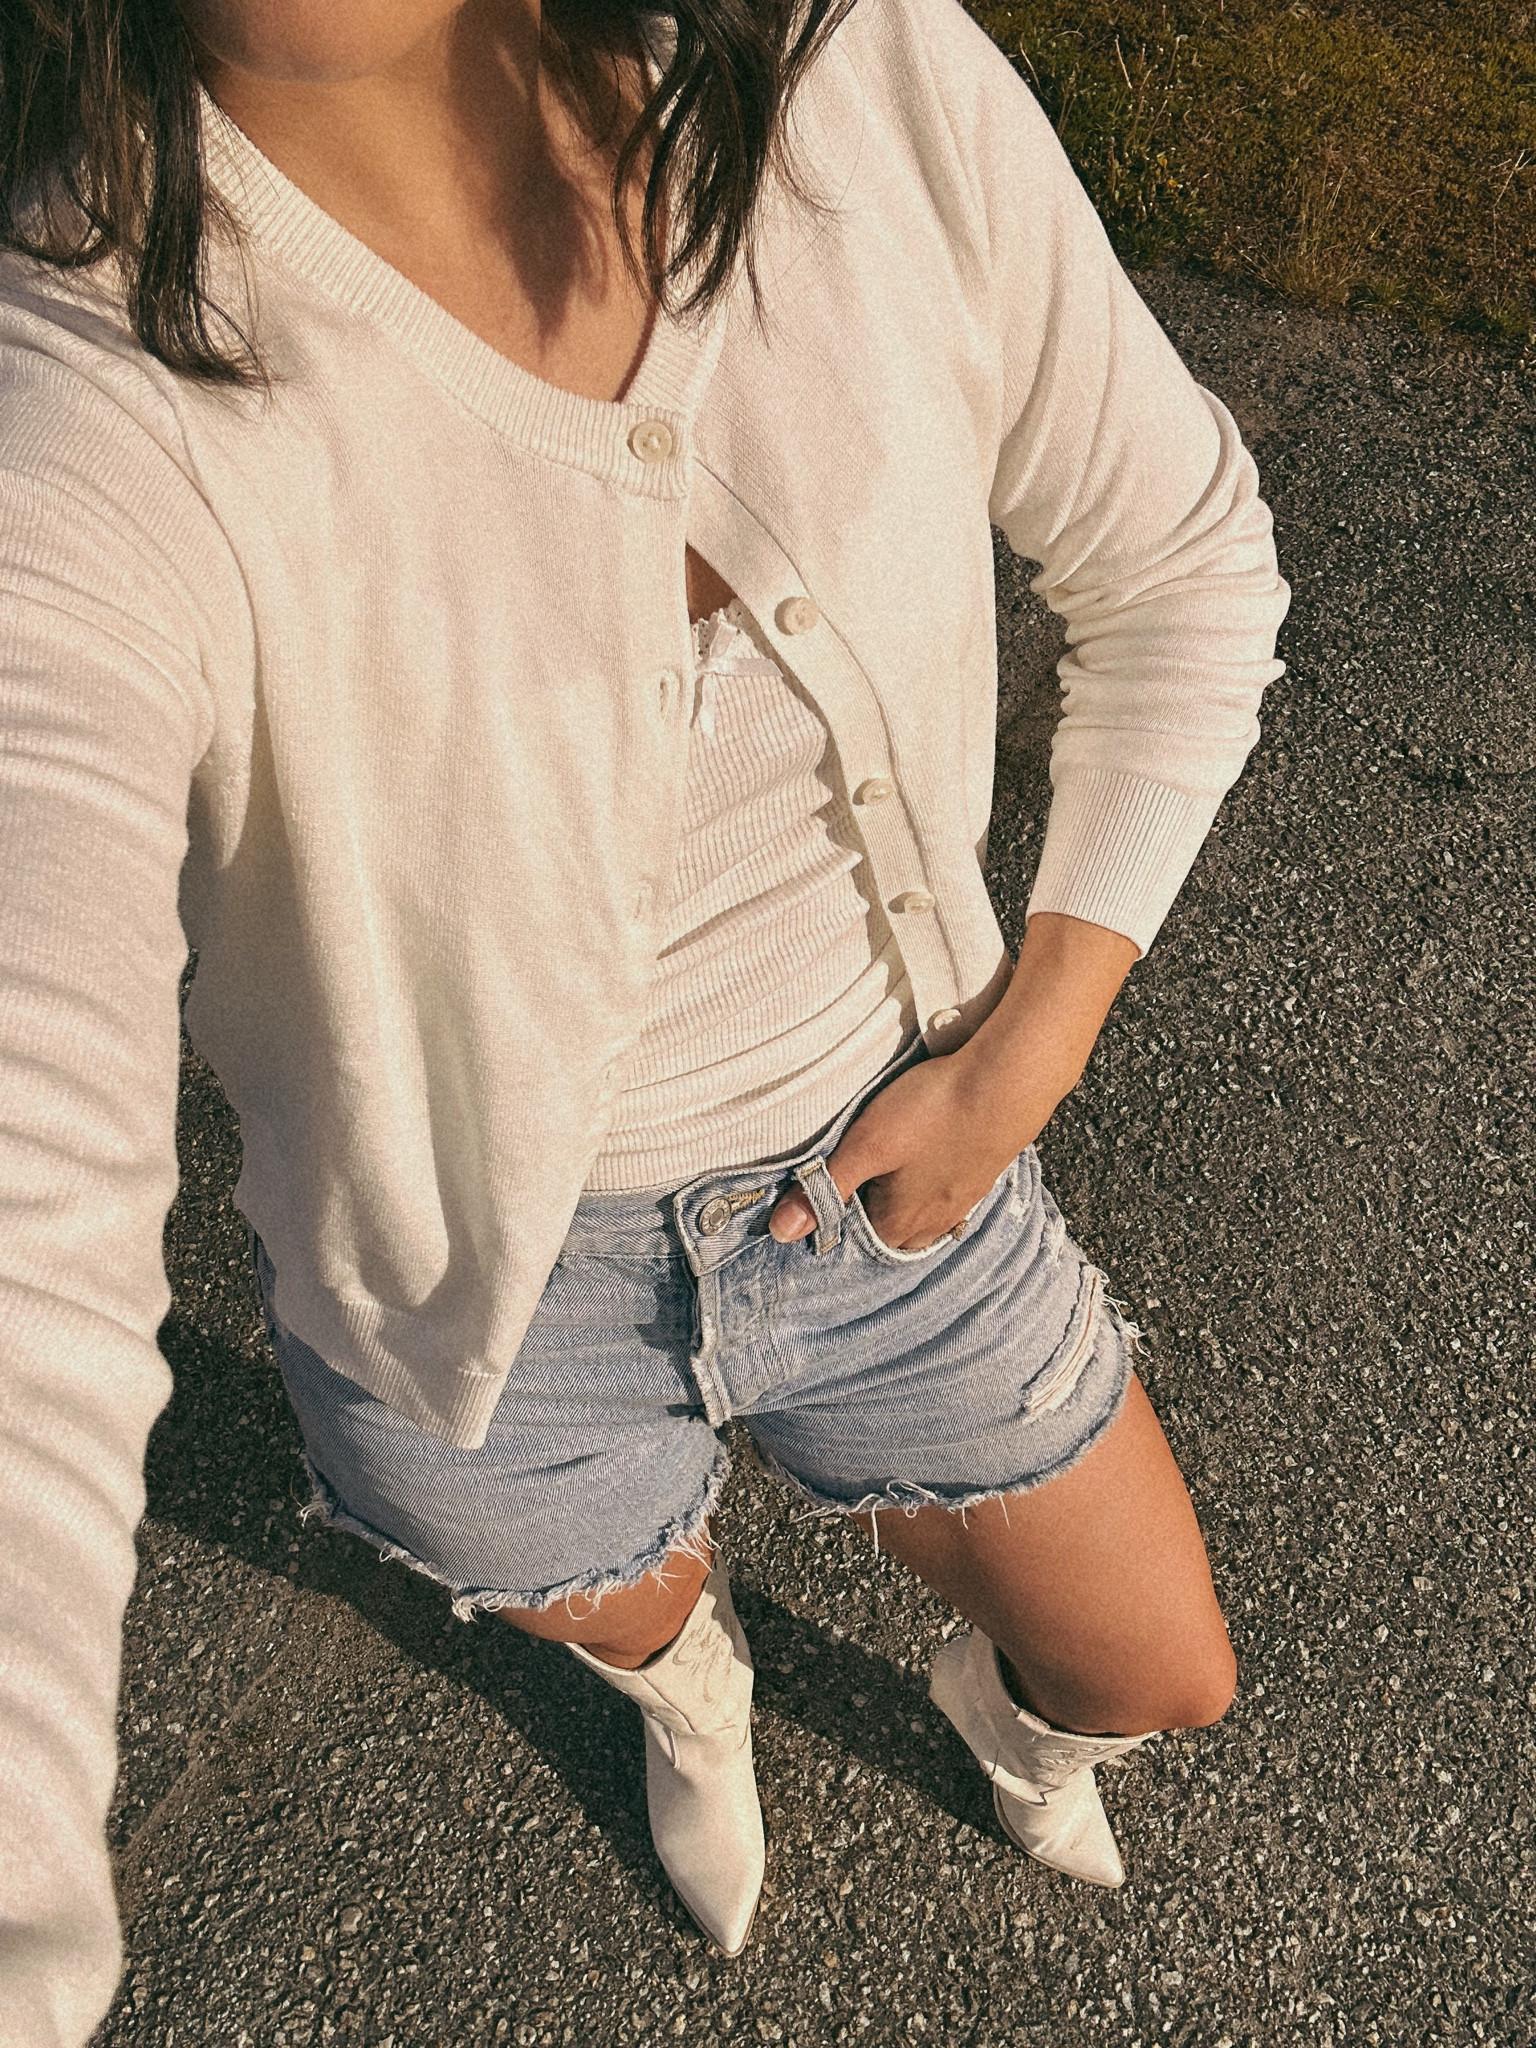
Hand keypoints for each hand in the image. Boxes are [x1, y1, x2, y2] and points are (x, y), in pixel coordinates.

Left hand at [767, 912, 1139, 1249]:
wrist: (1008, 1084)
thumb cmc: (933, 1112)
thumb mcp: (867, 1145)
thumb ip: (826, 1187)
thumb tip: (781, 1232)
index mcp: (899, 1225)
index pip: (853, 1245)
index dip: (833, 1224)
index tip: (816, 1200)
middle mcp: (933, 1223)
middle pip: (888, 1234)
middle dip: (866, 1218)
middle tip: (846, 1187)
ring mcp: (962, 1201)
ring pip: (920, 1216)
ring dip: (898, 1203)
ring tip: (881, 1179)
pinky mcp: (981, 1174)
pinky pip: (945, 1194)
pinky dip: (928, 1186)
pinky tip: (925, 1166)